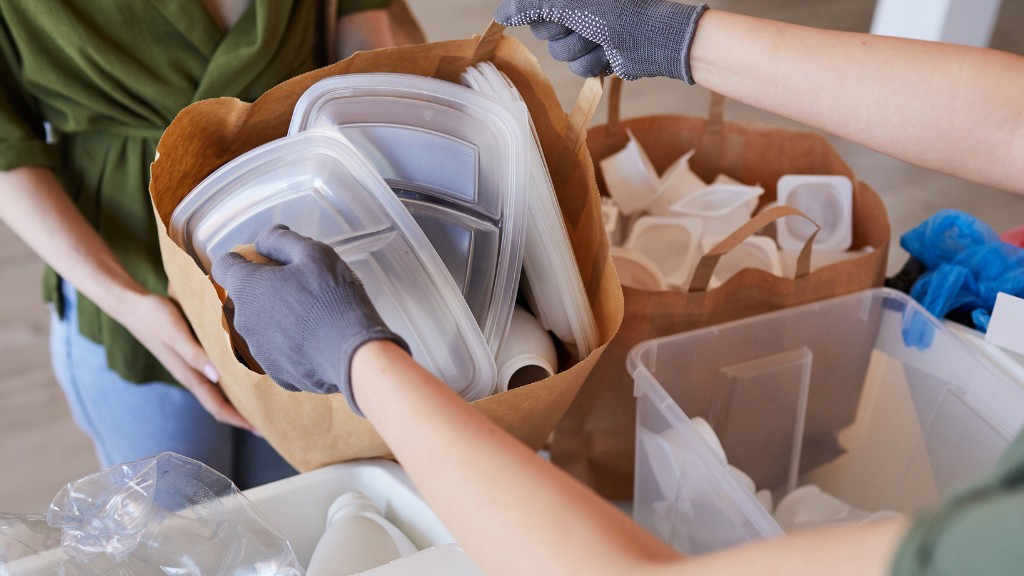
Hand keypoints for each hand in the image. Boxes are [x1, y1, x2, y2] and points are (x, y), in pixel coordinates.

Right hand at [120, 292, 254, 431]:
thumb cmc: (153, 316)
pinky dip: (233, 380)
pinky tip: (246, 375)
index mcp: (189, 375)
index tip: (263, 430)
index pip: (218, 407)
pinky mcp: (192, 354)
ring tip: (264, 402)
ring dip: (240, 399)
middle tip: (271, 421)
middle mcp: (192, 375)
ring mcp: (192, 366)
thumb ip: (194, 354)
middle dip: (244, 415)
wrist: (132, 304)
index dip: (240, 420)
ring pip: (220, 390)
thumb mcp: (175, 333)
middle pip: (221, 403)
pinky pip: (217, 375)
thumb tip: (217, 376)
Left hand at [211, 225, 408, 416]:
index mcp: (248, 287)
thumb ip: (281, 240)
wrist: (353, 355)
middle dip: (267, 291)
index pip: (223, 266)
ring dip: (280, 319)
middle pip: (247, 298)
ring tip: (314, 317)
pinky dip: (294, 345)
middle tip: (301, 288)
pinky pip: (281, 352)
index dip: (240, 260)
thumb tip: (265, 238)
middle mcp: (245, 320)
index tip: (260, 261)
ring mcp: (259, 351)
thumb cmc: (332, 298)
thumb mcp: (313, 253)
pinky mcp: (277, 373)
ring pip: (264, 326)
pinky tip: (318, 340)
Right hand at [495, 0, 707, 82]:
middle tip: (586, 22)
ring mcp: (586, 33)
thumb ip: (530, 5)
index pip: (533, 7)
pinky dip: (594, 62)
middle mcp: (576, 10)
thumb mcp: (566, 2)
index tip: (563, 13)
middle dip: (564, 30)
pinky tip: (610, 53)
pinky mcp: (596, 57)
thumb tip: (500, 14)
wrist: (653, 37)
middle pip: (544, 30)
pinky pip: (578, 69)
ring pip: (561, 53)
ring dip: (581, 48)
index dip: (543, 12)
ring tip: (602, 37)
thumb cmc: (616, 10)